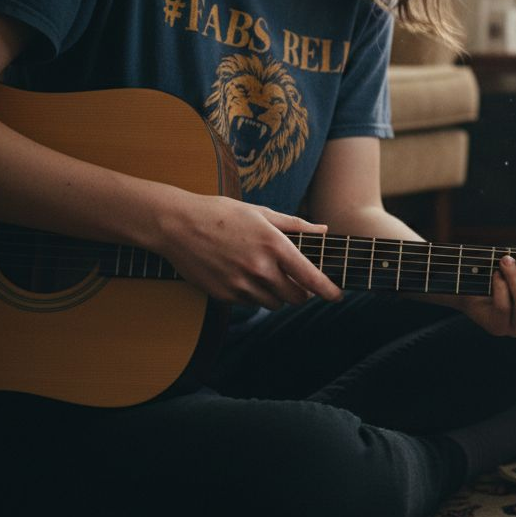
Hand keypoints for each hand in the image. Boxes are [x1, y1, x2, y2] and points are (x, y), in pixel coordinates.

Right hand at [153, 193, 341, 308]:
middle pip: (295, 297)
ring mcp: (240, 285)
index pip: (310, 277)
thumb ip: (295, 225)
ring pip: (274, 303)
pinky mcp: (224, 295)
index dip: (327, 290)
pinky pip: (250, 303)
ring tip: (267, 275)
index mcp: (273, 245)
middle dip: (301, 293)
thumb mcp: (260, 213)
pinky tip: (244, 276)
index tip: (337, 297)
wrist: (178, 225)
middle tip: (298, 283)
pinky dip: (254, 295)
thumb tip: (322, 230)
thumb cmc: (222, 214)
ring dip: (277, 295)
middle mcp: (260, 269)